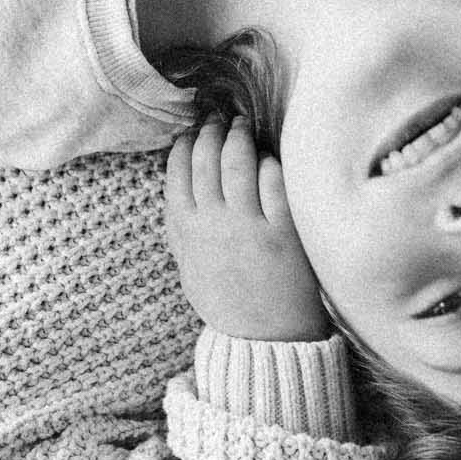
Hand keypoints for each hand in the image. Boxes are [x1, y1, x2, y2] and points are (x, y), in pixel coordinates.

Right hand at [164, 118, 327, 343]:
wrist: (264, 339)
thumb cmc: (227, 301)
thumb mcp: (188, 267)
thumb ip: (180, 228)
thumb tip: (177, 181)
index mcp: (187, 232)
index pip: (177, 173)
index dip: (184, 145)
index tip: (192, 132)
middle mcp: (214, 224)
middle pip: (206, 160)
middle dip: (210, 132)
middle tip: (218, 121)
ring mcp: (249, 226)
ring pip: (237, 163)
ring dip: (238, 137)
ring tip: (241, 127)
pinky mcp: (284, 230)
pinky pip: (273, 181)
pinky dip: (268, 163)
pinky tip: (267, 157)